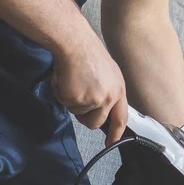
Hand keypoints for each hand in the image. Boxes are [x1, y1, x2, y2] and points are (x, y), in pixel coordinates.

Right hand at [51, 30, 127, 145]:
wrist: (75, 42)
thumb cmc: (87, 52)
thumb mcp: (108, 73)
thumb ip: (108, 91)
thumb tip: (101, 108)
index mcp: (119, 89)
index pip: (121, 118)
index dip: (116, 133)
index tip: (111, 142)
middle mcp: (110, 97)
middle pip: (96, 123)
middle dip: (85, 116)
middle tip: (77, 100)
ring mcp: (94, 100)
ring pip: (79, 115)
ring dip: (72, 102)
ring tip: (73, 82)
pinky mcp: (78, 100)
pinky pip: (66, 105)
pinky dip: (62, 94)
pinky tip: (64, 79)